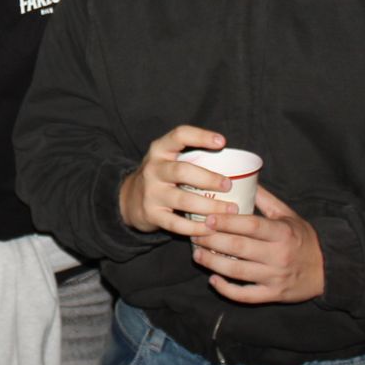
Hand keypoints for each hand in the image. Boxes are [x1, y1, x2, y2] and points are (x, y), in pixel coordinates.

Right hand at [117, 126, 234, 234]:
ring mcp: (151, 192)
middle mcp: (153, 169)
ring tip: (231, 210)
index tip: (222, 142)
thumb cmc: (162, 176)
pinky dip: (196, 227)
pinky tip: (212, 228)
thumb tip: (235, 161)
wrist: (130, 199)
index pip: (179, 136)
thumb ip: (191, 157)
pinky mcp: (152, 214)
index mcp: (160, 150)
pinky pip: (177, 223)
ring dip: (210, 206)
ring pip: (183, 200)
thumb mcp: (168, 159)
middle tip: (228, 185)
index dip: (200, 136)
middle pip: (182, 171)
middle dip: (208, 178)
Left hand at [191, 185, 324, 303]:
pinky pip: (246, 295)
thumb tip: (244, 177)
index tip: (207, 218)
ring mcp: (275, 277)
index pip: (251, 225)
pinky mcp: (273, 295)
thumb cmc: (304, 239)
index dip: (227, 222)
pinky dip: (227, 290)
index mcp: (282, 232)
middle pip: (239, 247)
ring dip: (213, 264)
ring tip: (197, 254)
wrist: (329, 270)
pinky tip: (213, 280)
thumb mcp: (289, 215)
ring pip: (238, 272)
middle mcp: (278, 255)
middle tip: (194, 234)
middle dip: (212, 241)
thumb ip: (266, 199)